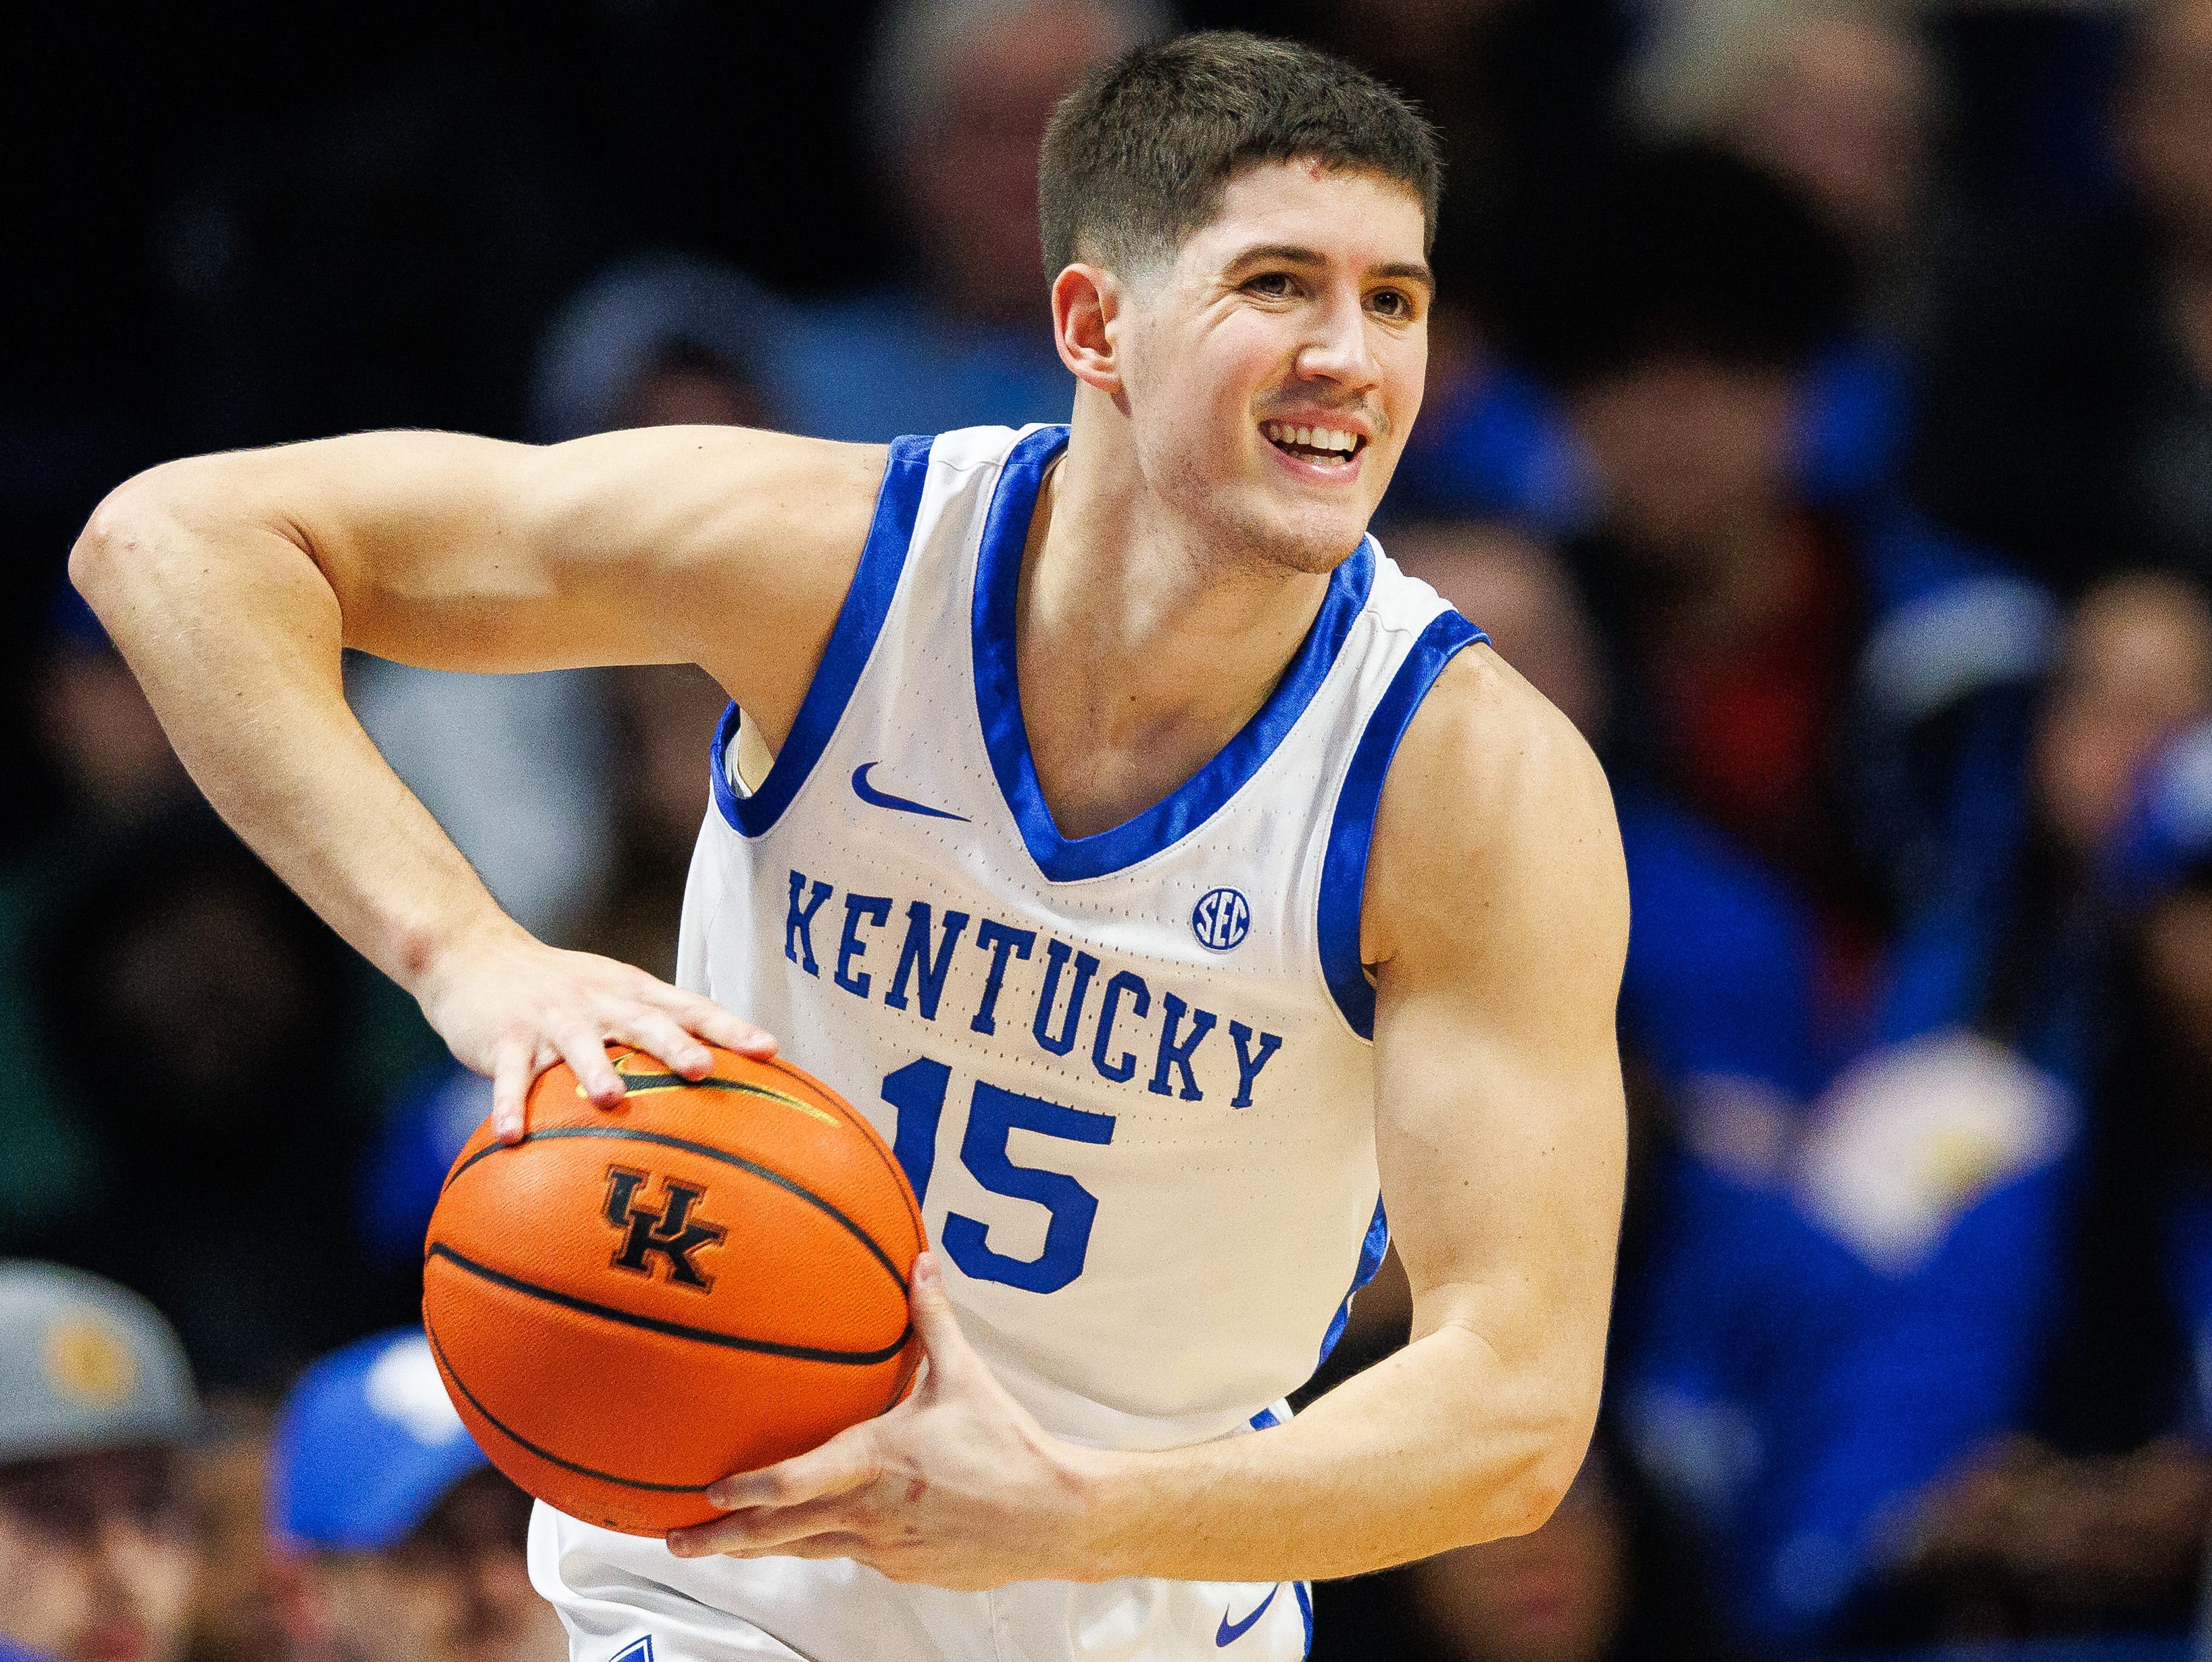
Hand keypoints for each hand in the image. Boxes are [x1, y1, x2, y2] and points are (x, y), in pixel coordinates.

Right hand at [415, 919, 775, 1140]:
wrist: (476, 954)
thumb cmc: (562, 987)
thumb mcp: (615, 993)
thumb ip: (660, 1025)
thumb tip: (721, 1069)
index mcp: (632, 992)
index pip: (690, 1007)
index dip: (730, 1027)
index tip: (769, 1050)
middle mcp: (598, 1001)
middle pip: (643, 1021)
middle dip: (674, 1045)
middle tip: (702, 1069)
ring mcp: (552, 1018)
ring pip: (578, 1044)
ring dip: (596, 1070)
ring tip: (614, 1100)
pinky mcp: (505, 1036)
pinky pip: (508, 1074)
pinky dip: (509, 1103)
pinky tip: (512, 1136)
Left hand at [666, 1254, 1109, 1589]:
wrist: (1052, 1517)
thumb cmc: (1008, 1446)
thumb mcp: (965, 1377)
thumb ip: (933, 1319)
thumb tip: (921, 1261)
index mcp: (876, 1462)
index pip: (792, 1483)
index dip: (743, 1490)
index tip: (703, 1489)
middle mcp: (868, 1513)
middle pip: (777, 1534)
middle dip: (720, 1538)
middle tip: (673, 1540)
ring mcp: (883, 1550)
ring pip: (806, 1549)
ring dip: (759, 1547)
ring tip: (719, 1544)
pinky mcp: (902, 1570)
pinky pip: (850, 1555)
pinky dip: (823, 1544)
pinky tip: (814, 1534)